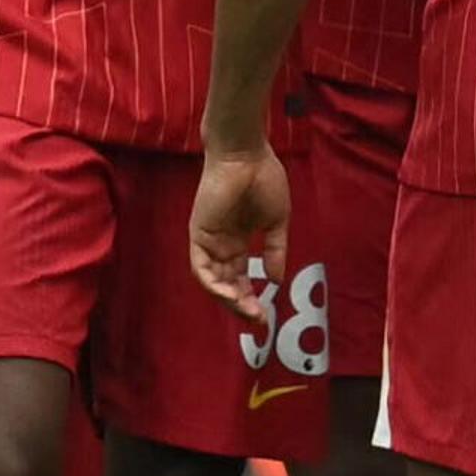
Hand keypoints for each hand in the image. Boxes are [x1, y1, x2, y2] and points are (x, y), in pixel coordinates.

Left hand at [188, 141, 291, 320]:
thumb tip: (277, 280)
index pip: (242, 277)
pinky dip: (213, 284)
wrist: (247, 156)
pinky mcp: (198, 234)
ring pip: (212, 280)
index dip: (253, 297)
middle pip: (228, 283)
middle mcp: (222, 244)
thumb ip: (276, 250)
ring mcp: (209, 240)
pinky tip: (230, 295)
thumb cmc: (264, 180)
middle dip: (242, 304)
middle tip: (258, 320)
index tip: (266, 314)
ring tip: (247, 311)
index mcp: (240, 241)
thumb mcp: (277, 222)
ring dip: (228, 299)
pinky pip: (201, 267)